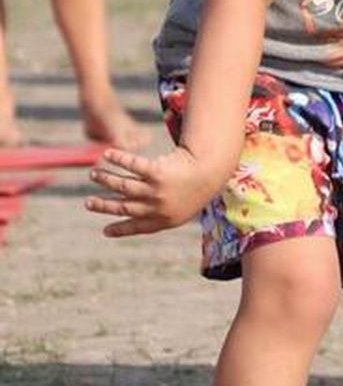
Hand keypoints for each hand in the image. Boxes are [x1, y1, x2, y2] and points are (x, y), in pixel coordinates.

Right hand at [86, 146, 220, 236]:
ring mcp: (156, 190)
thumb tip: (140, 215)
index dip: (120, 229)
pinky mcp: (156, 172)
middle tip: (88, 203)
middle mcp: (157, 207)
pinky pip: (132, 166)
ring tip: (94, 174)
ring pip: (123, 186)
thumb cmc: (196, 188)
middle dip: (103, 206)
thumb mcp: (181, 207)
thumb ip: (161, 213)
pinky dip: (118, 159)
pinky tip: (108, 154)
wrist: (211, 169)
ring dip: (106, 180)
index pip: (137, 227)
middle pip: (123, 207)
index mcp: (164, 219)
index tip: (105, 231)